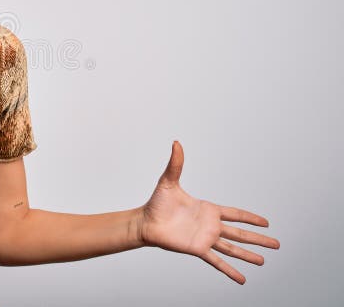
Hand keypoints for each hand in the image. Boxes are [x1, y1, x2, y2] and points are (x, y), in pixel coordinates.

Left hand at [139, 141, 279, 283]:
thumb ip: (176, 163)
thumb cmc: (156, 203)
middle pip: (240, 233)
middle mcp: (210, 225)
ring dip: (248, 255)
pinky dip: (229, 270)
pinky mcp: (198, 249)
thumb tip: (176, 142)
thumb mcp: (168, 181)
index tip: (266, 222)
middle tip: (277, 244)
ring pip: (232, 248)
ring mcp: (205, 238)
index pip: (235, 214)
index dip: (251, 217)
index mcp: (208, 209)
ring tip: (264, 261)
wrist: (145, 222)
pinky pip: (217, 261)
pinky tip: (242, 279)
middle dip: (258, 238)